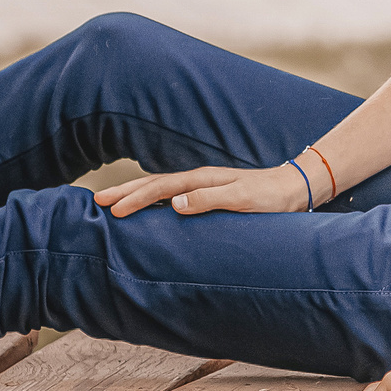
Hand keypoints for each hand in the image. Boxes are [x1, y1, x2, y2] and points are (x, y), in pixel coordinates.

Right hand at [92, 164, 308, 218]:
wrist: (293, 190)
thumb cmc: (270, 198)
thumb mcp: (241, 199)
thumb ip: (208, 200)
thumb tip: (174, 204)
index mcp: (201, 180)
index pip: (159, 188)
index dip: (135, 198)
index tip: (112, 209)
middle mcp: (198, 181)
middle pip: (153, 184)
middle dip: (125, 192)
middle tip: (97, 202)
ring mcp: (202, 187)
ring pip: (160, 189)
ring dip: (136, 194)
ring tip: (113, 202)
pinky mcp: (208, 195)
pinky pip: (172, 196)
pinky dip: (153, 200)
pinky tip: (148, 208)